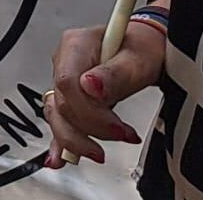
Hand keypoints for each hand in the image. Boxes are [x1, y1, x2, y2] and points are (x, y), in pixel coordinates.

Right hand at [45, 21, 160, 166]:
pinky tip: (59, 158)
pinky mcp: (70, 97)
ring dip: (76, 139)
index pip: (67, 83)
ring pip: (56, 115)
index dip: (89, 111)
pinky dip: (61, 141)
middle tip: (122, 136)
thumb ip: (115, 72)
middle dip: (90, 128)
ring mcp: (64, 79)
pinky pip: (59, 120)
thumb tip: (90, 86)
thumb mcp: (139, 56)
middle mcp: (64, 62)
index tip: (118, 128)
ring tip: (99, 153)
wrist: (146, 49)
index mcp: (75, 45)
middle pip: (62, 103)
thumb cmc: (144, 47)